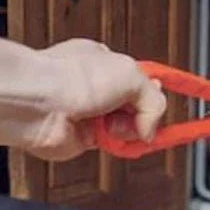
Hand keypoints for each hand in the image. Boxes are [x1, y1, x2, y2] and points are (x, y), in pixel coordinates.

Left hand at [24, 39, 166, 160]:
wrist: (38, 103)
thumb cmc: (72, 78)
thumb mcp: (131, 75)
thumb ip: (154, 99)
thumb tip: (152, 128)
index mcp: (108, 63)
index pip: (141, 80)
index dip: (155, 93)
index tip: (171, 106)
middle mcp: (99, 88)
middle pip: (138, 108)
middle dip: (143, 114)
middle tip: (139, 115)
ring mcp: (92, 114)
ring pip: (128, 130)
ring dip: (128, 130)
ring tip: (113, 122)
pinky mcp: (84, 139)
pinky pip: (113, 146)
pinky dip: (115, 144)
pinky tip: (106, 135)